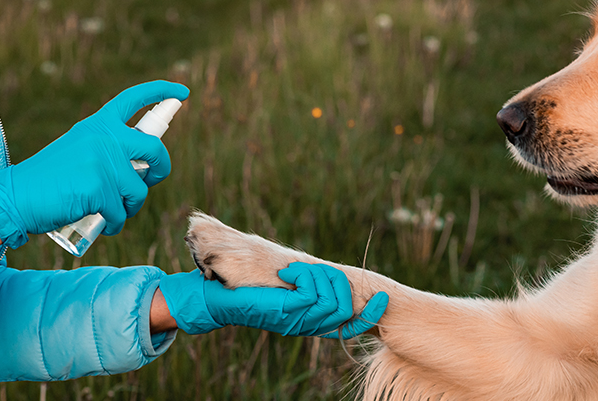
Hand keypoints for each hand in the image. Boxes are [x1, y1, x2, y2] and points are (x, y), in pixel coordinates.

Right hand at [0, 80, 188, 247]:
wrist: (15, 197)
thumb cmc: (47, 180)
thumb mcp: (78, 150)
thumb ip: (107, 150)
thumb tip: (145, 166)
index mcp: (97, 125)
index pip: (134, 99)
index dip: (161, 92)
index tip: (182, 93)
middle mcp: (103, 138)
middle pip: (155, 150)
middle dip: (161, 169)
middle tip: (152, 179)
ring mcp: (103, 162)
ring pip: (139, 189)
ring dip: (131, 205)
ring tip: (113, 210)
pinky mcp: (100, 189)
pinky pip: (122, 213)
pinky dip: (116, 223)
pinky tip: (103, 224)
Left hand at [158, 262, 387, 336]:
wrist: (215, 298)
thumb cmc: (246, 289)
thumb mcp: (283, 285)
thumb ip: (306, 283)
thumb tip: (326, 275)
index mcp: (311, 321)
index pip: (351, 325)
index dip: (370, 314)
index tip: (382, 299)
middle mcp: (307, 325)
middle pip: (344, 306)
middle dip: (334, 280)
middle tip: (305, 270)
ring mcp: (297, 321)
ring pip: (331, 301)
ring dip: (315, 276)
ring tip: (291, 272)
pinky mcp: (285, 312)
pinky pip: (311, 295)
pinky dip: (303, 276)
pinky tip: (286, 274)